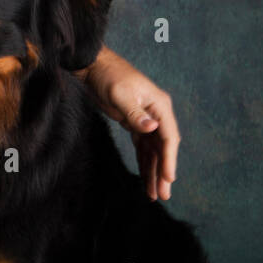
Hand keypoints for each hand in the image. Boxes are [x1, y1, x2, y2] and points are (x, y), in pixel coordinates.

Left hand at [78, 46, 179, 201]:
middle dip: (163, 172)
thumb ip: (135, 113)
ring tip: (154, 194)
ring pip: (153, 151)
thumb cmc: (109, 76)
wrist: (93, 67)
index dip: (169, 159)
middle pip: (163, 147)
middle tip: (163, 195)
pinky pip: (143, 148)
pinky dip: (144, 163)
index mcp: (159, 105)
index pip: (168, 137)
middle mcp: (157, 114)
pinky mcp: (135, 124)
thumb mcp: (120, 94)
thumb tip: (152, 127)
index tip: (168, 179)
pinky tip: (146, 178)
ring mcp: (147, 120)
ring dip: (154, 171)